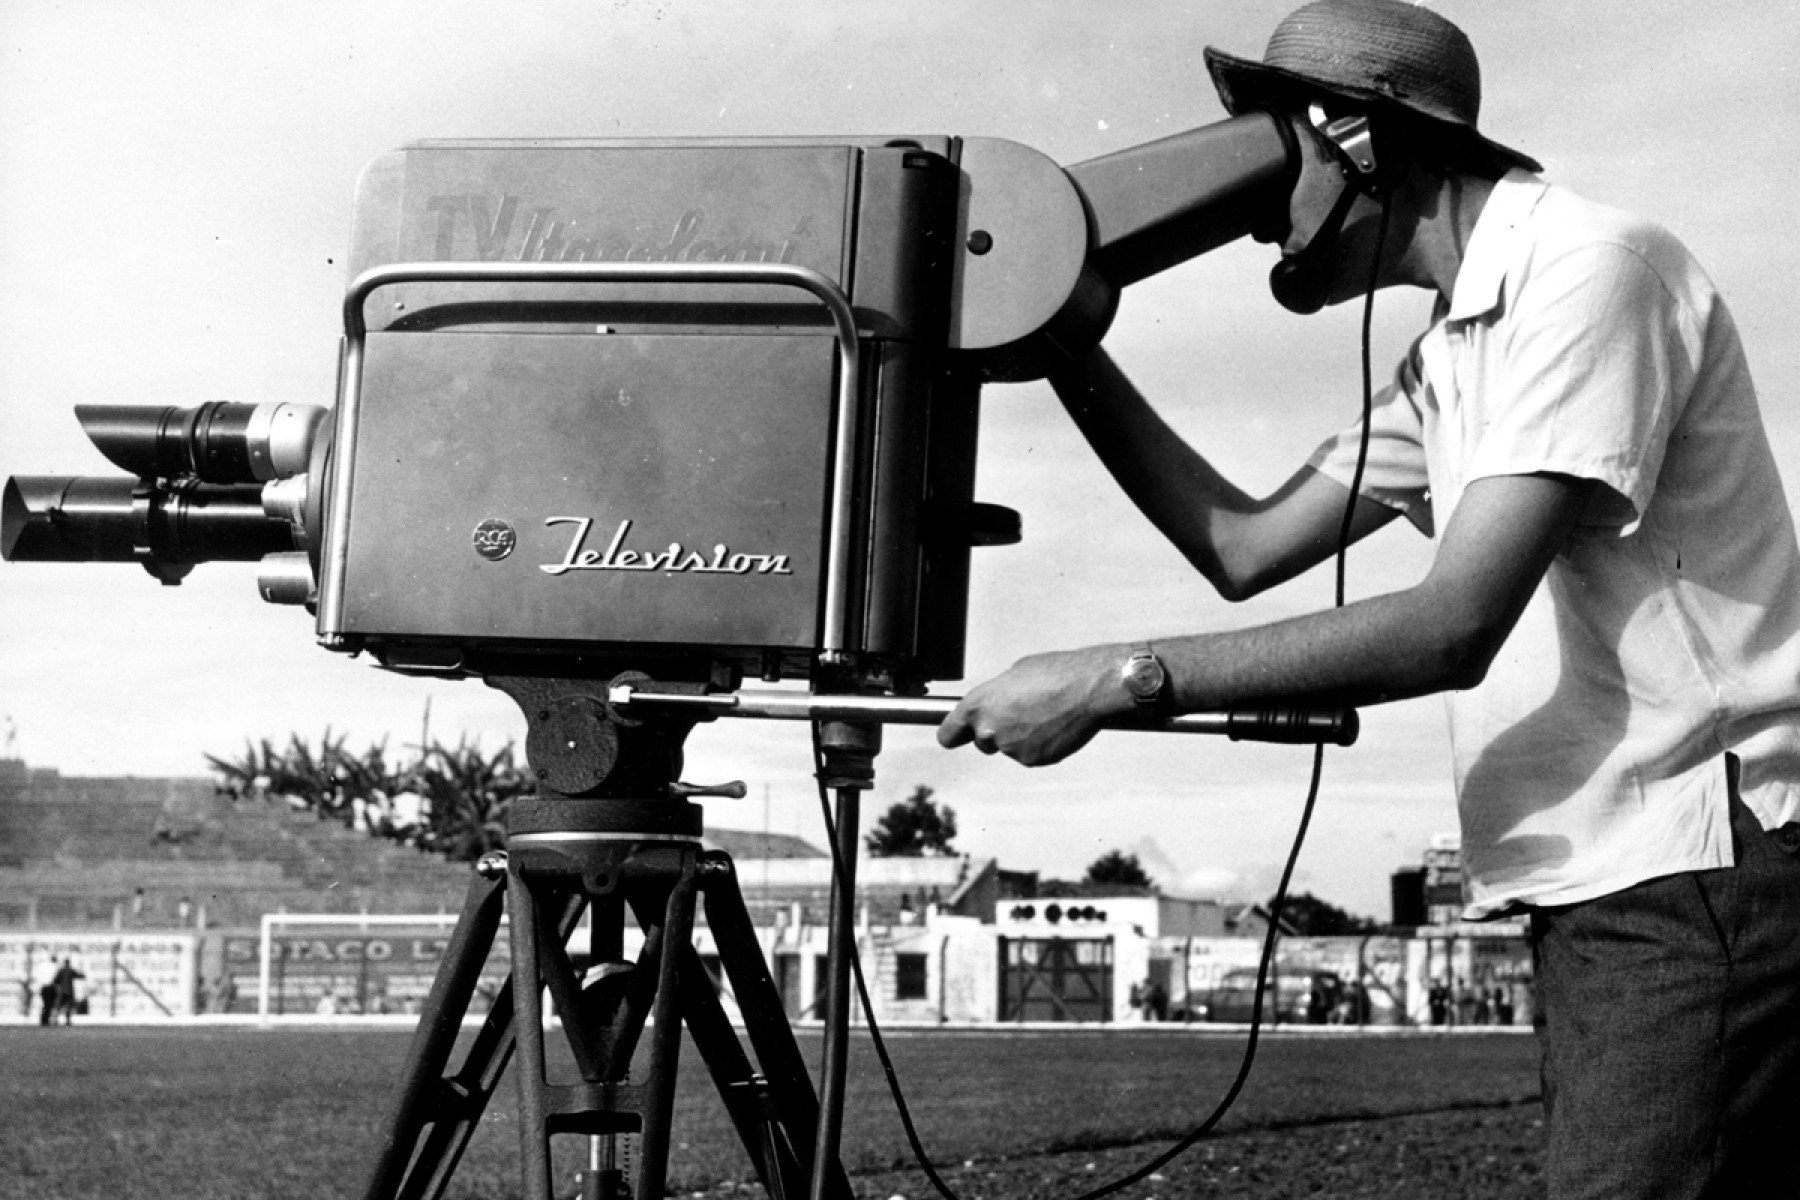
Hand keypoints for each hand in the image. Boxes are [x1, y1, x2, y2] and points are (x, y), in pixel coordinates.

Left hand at [936, 645, 1130, 766]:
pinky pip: (1031, 755)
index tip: (958, 735)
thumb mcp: (1014, 674)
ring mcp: (1010, 748)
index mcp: (978, 704)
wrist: (1087, 688)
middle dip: (996, 734)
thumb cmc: (1054, 674)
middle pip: (981, 743)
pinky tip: (1055, 727)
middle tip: (1020, 717)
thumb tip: (998, 704)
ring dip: (1022, 738)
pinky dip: (1041, 746)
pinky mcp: (1032, 760)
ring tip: (1044, 715)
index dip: (954, 734)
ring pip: (1010, 748)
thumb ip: (997, 695)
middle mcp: (988, 729)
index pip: (948, 734)